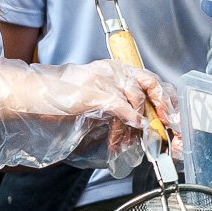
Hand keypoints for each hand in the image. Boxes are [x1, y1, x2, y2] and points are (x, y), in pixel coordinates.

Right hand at [0, 57, 175, 173]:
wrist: (36, 94)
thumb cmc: (62, 98)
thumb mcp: (96, 98)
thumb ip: (118, 106)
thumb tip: (139, 125)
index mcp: (115, 68)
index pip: (151, 79)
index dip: (166, 99)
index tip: (175, 118)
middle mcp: (114, 69)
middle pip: (151, 84)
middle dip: (165, 109)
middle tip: (171, 129)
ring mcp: (105, 78)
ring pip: (136, 100)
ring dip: (137, 126)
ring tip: (129, 142)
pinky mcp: (95, 92)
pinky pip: (121, 107)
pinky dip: (130, 120)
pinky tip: (131, 128)